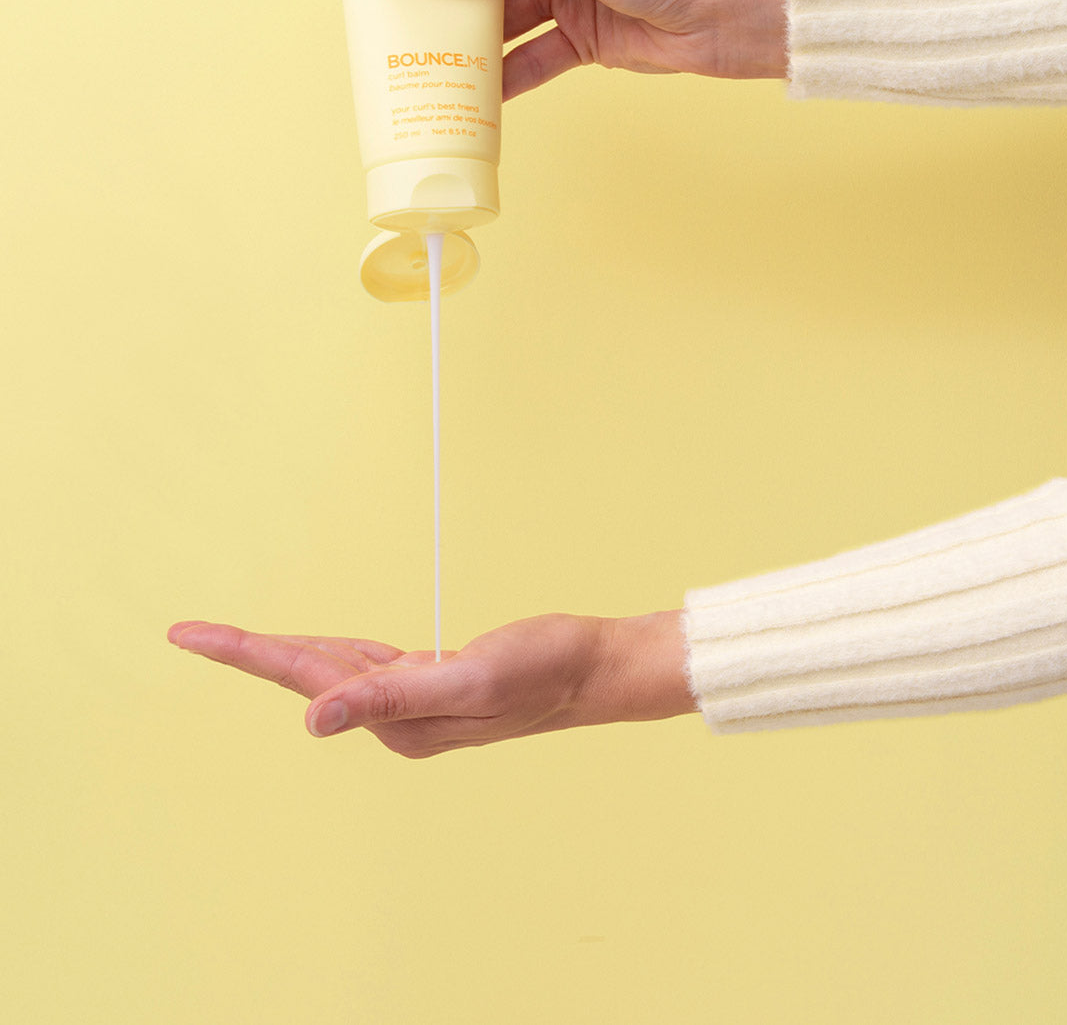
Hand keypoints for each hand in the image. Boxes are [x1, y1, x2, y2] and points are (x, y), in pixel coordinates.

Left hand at [167, 610, 694, 757]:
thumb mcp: (466, 680)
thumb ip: (388, 698)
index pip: (303, 676)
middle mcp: (398, 716)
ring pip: (334, 668)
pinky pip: (367, 664)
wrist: (594, 669)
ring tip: (232, 639)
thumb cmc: (541, 670)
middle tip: (189, 632)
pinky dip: (336, 650)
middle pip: (308, 673)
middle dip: (248, 652)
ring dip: (285, 652)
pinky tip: (327, 648)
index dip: (243, 650)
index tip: (186, 633)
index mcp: (397, 718)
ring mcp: (415, 701)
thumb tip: (309, 721)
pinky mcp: (434, 680)